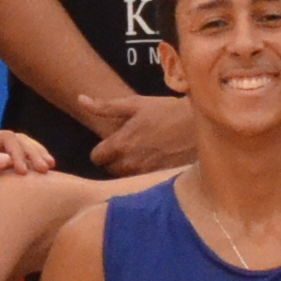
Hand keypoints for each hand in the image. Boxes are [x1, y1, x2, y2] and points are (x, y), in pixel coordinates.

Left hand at [0, 128, 59, 192]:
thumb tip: (7, 159)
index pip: (7, 138)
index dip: (20, 152)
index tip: (24, 172)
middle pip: (17, 139)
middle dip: (33, 152)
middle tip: (46, 169)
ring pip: (21, 146)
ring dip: (36, 155)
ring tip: (50, 167)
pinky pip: (18, 158)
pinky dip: (31, 162)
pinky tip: (41, 171)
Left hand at [83, 97, 200, 175]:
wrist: (200, 125)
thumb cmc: (167, 111)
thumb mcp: (136, 104)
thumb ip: (106, 106)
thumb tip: (81, 99)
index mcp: (121, 143)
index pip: (96, 158)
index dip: (102, 151)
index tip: (112, 144)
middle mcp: (130, 162)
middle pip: (110, 170)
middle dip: (115, 160)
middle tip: (130, 148)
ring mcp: (145, 174)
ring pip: (126, 176)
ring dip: (130, 168)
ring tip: (144, 154)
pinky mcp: (159, 180)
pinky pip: (143, 181)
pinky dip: (145, 173)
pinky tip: (156, 161)